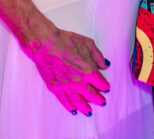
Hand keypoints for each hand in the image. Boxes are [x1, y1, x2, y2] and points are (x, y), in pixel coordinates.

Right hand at [0, 0, 109, 114]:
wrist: (46, 44)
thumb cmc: (66, 41)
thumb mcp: (88, 44)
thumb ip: (98, 56)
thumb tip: (105, 65)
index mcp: (89, 70)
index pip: (101, 83)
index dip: (105, 86)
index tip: (106, 88)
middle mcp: (79, 82)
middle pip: (92, 95)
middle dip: (98, 100)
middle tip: (102, 102)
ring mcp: (67, 86)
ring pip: (79, 102)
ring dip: (86, 108)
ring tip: (89, 112)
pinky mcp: (56, 88)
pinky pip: (65, 101)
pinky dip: (70, 107)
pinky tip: (74, 111)